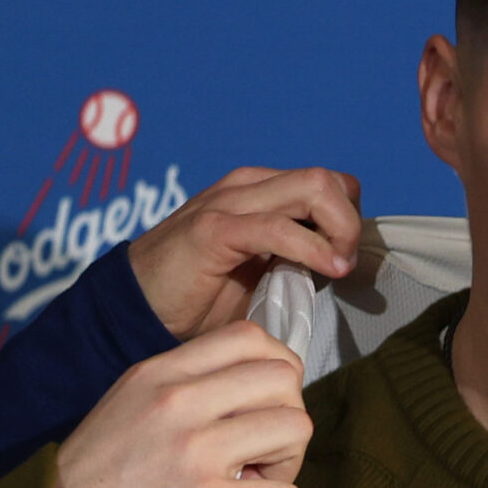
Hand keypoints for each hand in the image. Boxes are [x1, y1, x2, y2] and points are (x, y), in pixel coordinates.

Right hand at [54, 321, 312, 487]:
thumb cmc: (96, 477)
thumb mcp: (129, 404)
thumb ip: (183, 387)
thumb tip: (248, 391)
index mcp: (160, 373)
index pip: (249, 337)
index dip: (277, 369)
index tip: (267, 404)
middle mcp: (179, 402)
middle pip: (284, 379)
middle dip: (288, 417)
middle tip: (264, 455)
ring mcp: (195, 451)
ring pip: (296, 429)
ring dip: (287, 466)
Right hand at [127, 166, 364, 340]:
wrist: (135, 308)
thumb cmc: (198, 299)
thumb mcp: (260, 276)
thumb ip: (297, 264)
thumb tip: (340, 269)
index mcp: (260, 192)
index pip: (329, 184)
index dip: (349, 219)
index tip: (347, 260)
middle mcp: (247, 186)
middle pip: (328, 179)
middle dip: (352, 222)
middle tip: (347, 264)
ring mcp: (230, 202)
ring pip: (314, 188)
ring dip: (341, 229)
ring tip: (340, 268)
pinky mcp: (215, 229)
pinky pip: (279, 227)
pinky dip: (314, 249)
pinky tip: (325, 272)